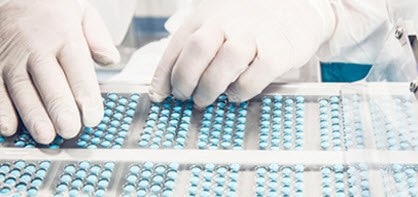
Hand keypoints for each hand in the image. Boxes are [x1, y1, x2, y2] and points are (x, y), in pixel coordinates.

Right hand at [0, 0, 119, 143]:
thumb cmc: (54, 9)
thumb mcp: (82, 13)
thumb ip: (98, 37)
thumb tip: (111, 60)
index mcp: (64, 35)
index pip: (77, 69)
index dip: (86, 96)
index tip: (93, 118)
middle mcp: (36, 46)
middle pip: (49, 81)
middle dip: (60, 109)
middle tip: (70, 130)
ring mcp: (11, 56)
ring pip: (21, 89)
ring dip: (33, 115)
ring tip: (46, 136)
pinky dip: (1, 110)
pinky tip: (10, 128)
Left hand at [150, 0, 335, 106]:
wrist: (297, 8)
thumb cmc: (251, 23)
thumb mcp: (219, 25)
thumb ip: (196, 49)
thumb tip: (166, 86)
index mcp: (208, 15)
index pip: (178, 45)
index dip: (164, 74)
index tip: (158, 95)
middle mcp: (229, 21)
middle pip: (198, 48)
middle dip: (184, 79)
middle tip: (184, 97)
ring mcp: (254, 34)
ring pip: (226, 61)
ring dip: (210, 87)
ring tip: (205, 99)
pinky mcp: (278, 50)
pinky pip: (254, 76)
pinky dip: (240, 91)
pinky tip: (235, 94)